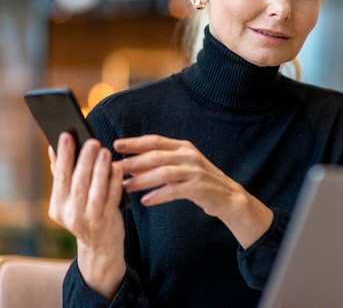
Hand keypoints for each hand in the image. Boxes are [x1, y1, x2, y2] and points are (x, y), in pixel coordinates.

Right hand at [47, 132, 125, 298]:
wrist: (100, 247)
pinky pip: (112, 198)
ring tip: (105, 151)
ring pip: (95, 191)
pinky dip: (115, 182)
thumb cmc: (84, 214)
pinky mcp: (107, 221)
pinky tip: (118, 168)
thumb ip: (61, 174)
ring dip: (101, 170)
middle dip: (85, 160)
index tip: (66, 135)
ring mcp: (89, 220)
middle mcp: (71, 215)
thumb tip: (52, 148)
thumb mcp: (68, 200)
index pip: (60, 177)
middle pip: (78, 183)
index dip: (64, 155)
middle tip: (92, 141)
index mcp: (58, 207)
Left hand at [114, 135, 272, 247]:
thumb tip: (130, 166)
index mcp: (183, 147)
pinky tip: (145, 201)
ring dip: (142, 180)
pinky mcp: (199, 187)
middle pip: (156, 155)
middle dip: (133, 162)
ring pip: (163, 172)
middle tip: (114, 169)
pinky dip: (158, 195)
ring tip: (125, 187)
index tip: (116, 145)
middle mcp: (189, 155)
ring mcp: (195, 171)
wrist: (228, 197)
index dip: (135, 142)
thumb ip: (159, 165)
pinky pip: (174, 191)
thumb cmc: (200, 182)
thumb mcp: (180, 168)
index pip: (155, 141)